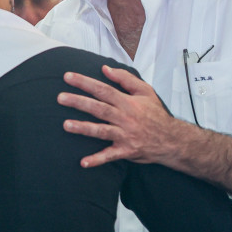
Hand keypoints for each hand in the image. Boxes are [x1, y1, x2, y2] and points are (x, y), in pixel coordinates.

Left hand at [58, 65, 178, 167]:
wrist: (171, 139)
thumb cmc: (156, 114)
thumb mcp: (145, 91)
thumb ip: (125, 79)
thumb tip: (105, 69)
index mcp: (128, 102)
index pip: (103, 89)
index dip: (85, 82)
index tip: (68, 77)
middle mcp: (125, 118)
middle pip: (99, 108)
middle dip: (79, 102)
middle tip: (60, 98)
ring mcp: (125, 135)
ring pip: (101, 130)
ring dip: (83, 128)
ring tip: (65, 125)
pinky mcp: (126, 150)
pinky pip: (110, 156)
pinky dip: (97, 160)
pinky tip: (83, 162)